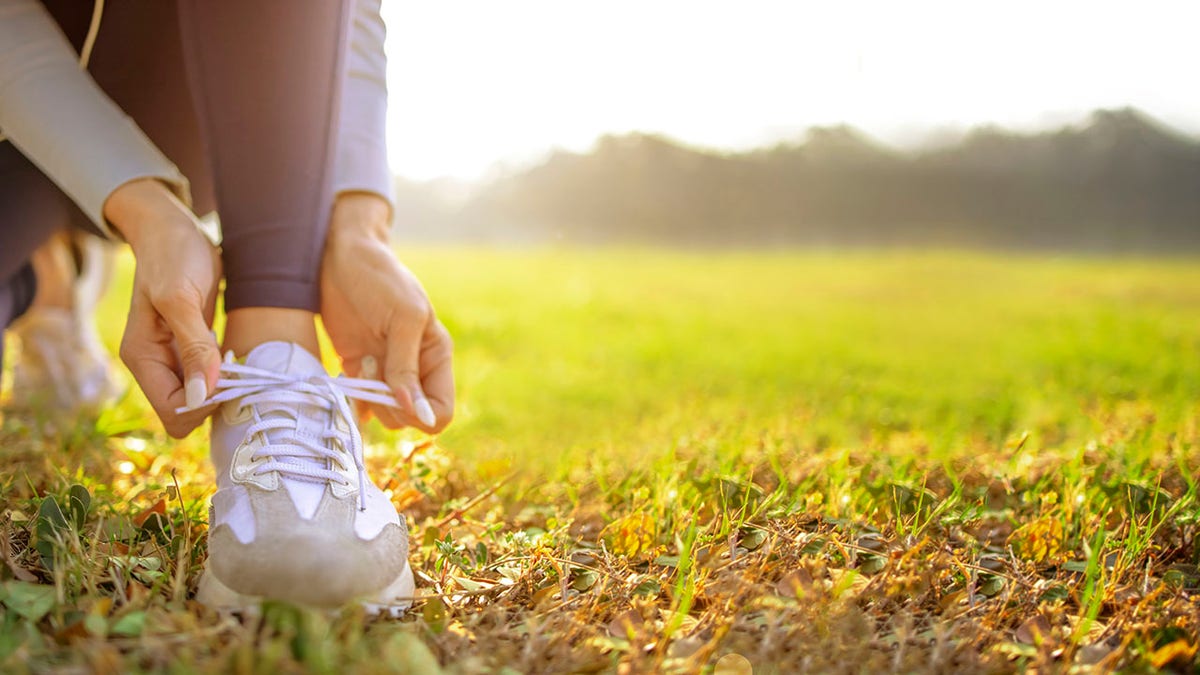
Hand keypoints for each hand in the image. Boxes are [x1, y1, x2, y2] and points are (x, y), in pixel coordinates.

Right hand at [104, 179, 221, 436]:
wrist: (173, 229)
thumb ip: (193, 346)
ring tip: (236, 362)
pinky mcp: (189, 350)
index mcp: (141, 357)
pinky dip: (224, 376)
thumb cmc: (174, 255)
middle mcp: (153, 364)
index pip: (172, 411)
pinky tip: (233, 357)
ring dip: (221, 389)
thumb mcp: (182, 298)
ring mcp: (171, 359)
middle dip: (214, 400)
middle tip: (236, 369)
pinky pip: (207, 381)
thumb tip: (202, 394)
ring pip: (199, 399)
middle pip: (185, 412)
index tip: (228, 377)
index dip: (204, 404)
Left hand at [320, 193, 453, 431]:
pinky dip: (353, 402)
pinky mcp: (358, 369)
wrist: (341, 257)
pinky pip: (362, 404)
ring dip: (370, 397)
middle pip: (411, 418)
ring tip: (361, 363)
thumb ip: (406, 367)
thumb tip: (417, 413)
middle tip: (372, 368)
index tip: (397, 392)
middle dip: (390, 404)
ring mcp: (386, 371)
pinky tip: (346, 380)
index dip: (421, 413)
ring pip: (386, 415)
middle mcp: (415, 369)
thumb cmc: (380, 278)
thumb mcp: (401, 319)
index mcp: (436, 356)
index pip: (441, 411)